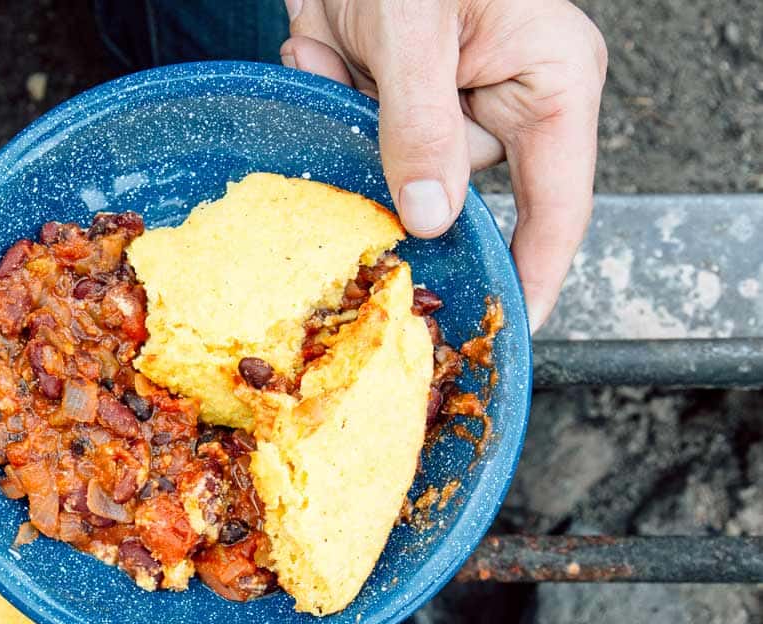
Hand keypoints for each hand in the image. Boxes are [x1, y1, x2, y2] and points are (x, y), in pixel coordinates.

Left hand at [280, 0, 607, 328]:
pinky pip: (357, 137)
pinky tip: (329, 43)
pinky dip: (329, 92)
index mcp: (550, 83)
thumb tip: (432, 220)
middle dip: (393, 165)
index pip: (559, 206)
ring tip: (343, 46)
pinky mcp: (398, 99)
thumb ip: (420, 126)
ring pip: (394, 168)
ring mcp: (450, 102)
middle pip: (457, 192)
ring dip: (348, 119)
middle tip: (362, 100)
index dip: (536, 273)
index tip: (512, 328)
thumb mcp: (413, 31)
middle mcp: (508, 101)